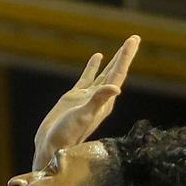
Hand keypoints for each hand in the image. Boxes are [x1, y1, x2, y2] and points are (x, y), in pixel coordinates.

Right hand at [32, 36, 138, 169]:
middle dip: (124, 55)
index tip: (133, 39)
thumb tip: (116, 88)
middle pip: (116, 71)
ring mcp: (88, 97)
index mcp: (105, 102)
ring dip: (113, 60)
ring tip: (122, 47)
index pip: (118, 74)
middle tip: (134, 38)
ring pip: (104, 73)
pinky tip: (97, 57)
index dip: (126, 56)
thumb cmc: (67, 135)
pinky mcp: (75, 97)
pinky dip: (93, 66)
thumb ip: (98, 101)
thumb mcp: (83, 116)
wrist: (51, 147)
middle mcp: (100, 99)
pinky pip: (87, 77)